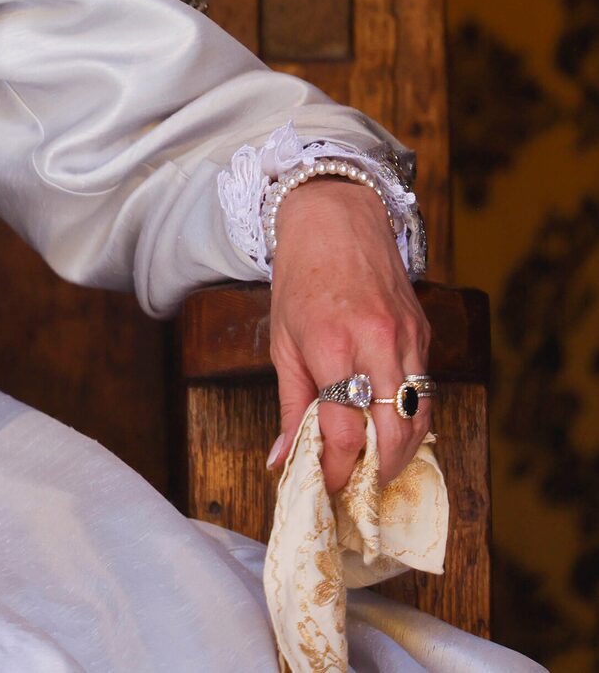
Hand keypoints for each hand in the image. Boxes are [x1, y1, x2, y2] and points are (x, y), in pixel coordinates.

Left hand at [267, 176, 431, 495]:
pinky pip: (426, 391)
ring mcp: (408, 339)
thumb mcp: (282, 341)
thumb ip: (290, 405)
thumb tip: (283, 461)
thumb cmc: (300, 280)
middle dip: (376, 471)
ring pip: (420, 417)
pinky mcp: (426, 333)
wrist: (335, 220)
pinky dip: (411, 418)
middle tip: (355, 487)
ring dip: (400, 451)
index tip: (327, 488)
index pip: (345, 431)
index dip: (337, 470)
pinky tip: (390, 428)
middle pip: (394, 433)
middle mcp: (377, 344)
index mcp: (332, 345)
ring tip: (373, 466)